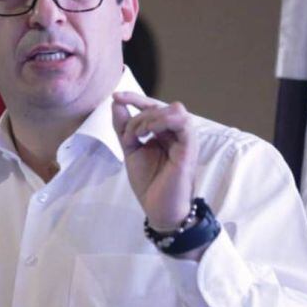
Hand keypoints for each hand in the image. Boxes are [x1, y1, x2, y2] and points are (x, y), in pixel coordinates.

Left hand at [111, 92, 197, 230]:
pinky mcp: (190, 148)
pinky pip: (183, 123)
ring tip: (140, 134)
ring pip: (174, 110)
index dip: (134, 98)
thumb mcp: (130, 150)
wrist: (158, 209)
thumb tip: (116, 102)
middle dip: (140, 115)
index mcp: (164, 132)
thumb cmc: (149, 183)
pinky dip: (164, 121)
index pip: (152, 107)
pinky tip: (150, 132)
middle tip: (130, 136)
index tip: (116, 97)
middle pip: (160, 107)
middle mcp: (176, 133)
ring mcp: (185, 139)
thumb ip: (124, 127)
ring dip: (151, 117)